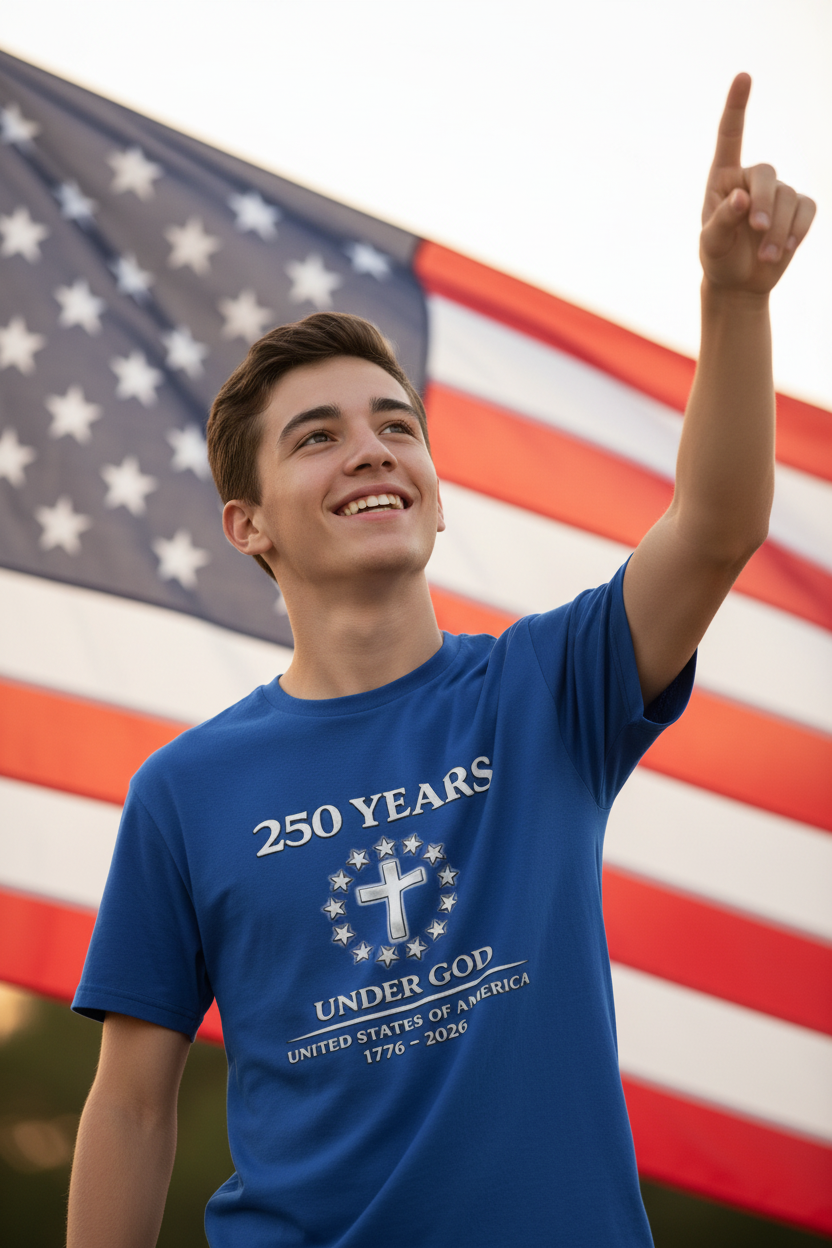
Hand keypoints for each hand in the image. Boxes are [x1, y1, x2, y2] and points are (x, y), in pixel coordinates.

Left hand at [700, 73, 815, 295]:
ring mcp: (777, 192)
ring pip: (789, 197)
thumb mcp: (711, 243)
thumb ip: (722, 220)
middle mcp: (751, 179)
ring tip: (766, 256)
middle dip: (765, 203)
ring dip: (779, 230)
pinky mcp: (797, 209)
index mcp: (723, 178)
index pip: (730, 137)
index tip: (744, 76)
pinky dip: (798, 230)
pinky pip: (807, 209)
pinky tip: (784, 249)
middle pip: (767, 173)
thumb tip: (741, 198)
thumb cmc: (718, 258)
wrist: (739, 283)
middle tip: (757, 230)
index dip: (737, 106)